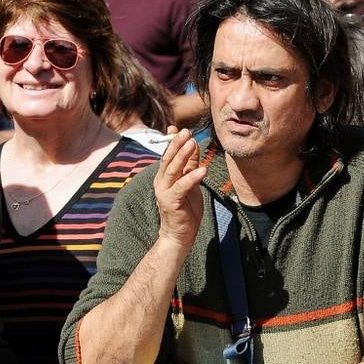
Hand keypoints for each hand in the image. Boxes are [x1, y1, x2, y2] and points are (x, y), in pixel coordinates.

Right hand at [154, 127, 205, 252]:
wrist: (180, 235)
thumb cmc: (186, 209)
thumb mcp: (190, 184)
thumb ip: (190, 166)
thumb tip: (193, 145)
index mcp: (165, 176)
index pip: (168, 155)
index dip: (172, 141)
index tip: (178, 128)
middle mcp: (161, 182)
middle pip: (168, 159)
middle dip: (177, 144)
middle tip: (186, 132)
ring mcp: (164, 192)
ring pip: (173, 170)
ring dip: (183, 156)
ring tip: (192, 143)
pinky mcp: (171, 202)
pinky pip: (182, 187)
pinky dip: (191, 177)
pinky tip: (202, 170)